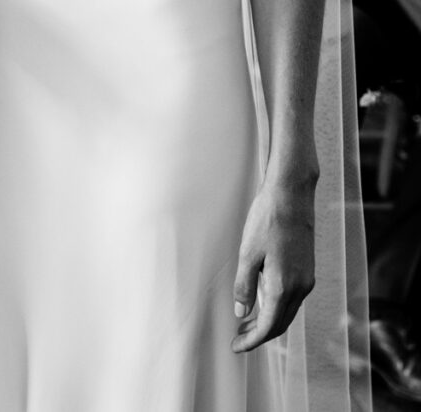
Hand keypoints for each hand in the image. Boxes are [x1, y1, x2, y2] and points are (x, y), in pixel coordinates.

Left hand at [231, 165, 317, 352]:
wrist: (292, 195)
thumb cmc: (267, 220)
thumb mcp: (247, 253)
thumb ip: (244, 285)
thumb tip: (241, 312)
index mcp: (284, 286)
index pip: (268, 326)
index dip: (252, 341)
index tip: (236, 347)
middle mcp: (301, 286)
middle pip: (280, 323)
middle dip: (259, 335)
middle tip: (237, 339)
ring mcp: (307, 278)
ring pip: (288, 311)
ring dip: (268, 321)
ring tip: (245, 324)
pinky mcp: (307, 269)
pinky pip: (292, 298)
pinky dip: (277, 307)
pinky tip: (261, 303)